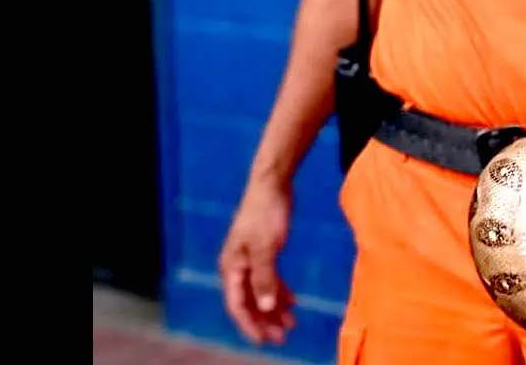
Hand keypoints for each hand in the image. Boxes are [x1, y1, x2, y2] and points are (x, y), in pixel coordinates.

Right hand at [218, 180, 295, 344]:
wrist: (272, 184)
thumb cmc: (265, 212)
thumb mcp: (267, 247)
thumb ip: (265, 278)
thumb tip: (266, 306)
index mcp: (232, 266)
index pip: (237, 304)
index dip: (249, 325)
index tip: (264, 340)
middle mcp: (238, 266)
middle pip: (249, 302)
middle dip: (264, 321)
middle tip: (282, 337)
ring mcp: (250, 260)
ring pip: (260, 292)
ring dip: (274, 308)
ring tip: (291, 323)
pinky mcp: (263, 252)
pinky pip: (269, 280)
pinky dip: (280, 291)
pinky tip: (293, 301)